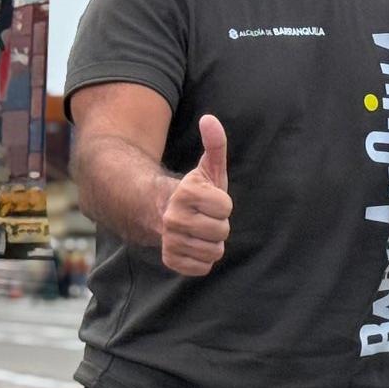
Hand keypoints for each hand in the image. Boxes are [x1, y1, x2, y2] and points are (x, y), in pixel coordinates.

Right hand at [161, 114, 232, 275]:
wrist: (162, 212)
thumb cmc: (195, 191)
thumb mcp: (208, 167)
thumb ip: (215, 143)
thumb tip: (210, 119)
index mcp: (186, 193)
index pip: (226, 207)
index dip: (222, 204)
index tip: (210, 200)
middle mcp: (173, 218)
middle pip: (221, 232)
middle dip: (218, 225)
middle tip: (205, 217)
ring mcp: (170, 240)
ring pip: (213, 252)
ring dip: (211, 243)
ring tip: (199, 231)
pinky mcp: (170, 260)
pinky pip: (202, 268)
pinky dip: (202, 259)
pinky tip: (192, 245)